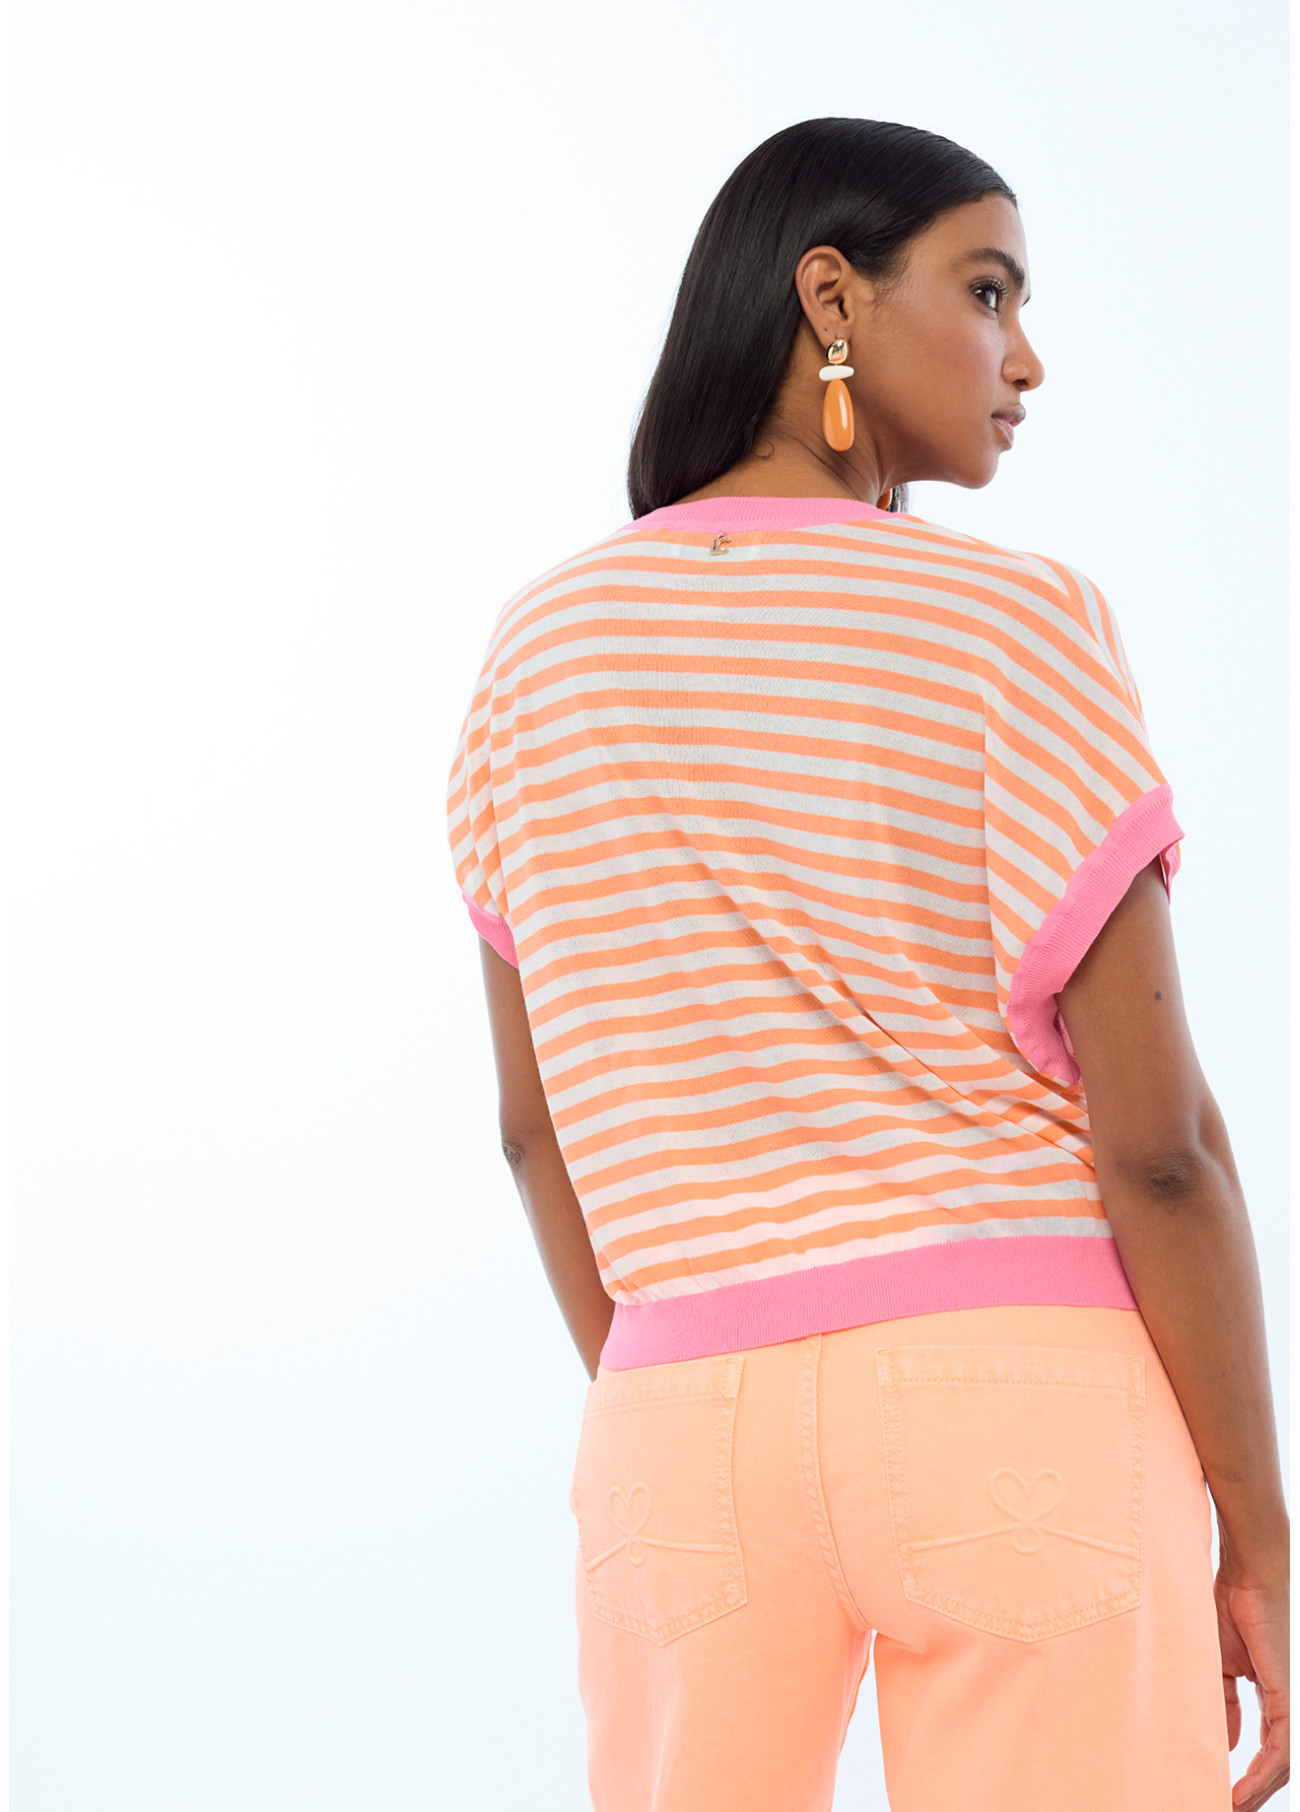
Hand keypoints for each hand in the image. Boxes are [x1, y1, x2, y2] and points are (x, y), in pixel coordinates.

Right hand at [1215, 1563, 1289, 1807]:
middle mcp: (1289, 1703)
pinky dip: (1260, 1777)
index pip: (1265, 1747)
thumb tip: (1223, 1743)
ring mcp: (1293, 1702)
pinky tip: (1240, 1794)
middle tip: (1227, 1810)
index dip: (1246, 1775)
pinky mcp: (1290, 1698)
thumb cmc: (1232, 1603)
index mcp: (1272, 1693)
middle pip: (1276, 1765)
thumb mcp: (1219, 1662)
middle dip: (1251, 1793)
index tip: (1222, 1794)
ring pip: (1281, 1766)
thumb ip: (1224, 1702)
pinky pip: (1281, 1751)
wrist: (1249, 1571)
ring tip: (1229, 1808)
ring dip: (1254, 1793)